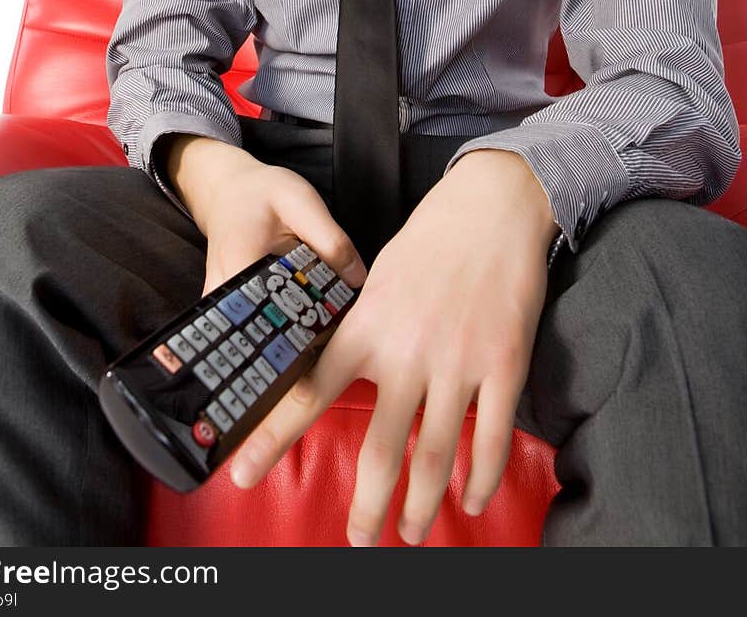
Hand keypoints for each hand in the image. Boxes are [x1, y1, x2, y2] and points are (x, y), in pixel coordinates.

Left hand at [228, 148, 554, 545]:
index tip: (243, 473)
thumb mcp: (377, 277)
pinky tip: (471, 500)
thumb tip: (335, 373)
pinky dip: (482, 478)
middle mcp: (408, 350)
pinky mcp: (503, 365)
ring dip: (421, 506)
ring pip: (436, 455)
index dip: (273, 437)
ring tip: (411, 533)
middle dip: (367, 505)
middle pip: (382, 448)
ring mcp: (458, 362)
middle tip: (356, 538)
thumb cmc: (431, 240)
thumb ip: (359, 329)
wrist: (492, 207)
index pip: (309, 391)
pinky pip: (493, 438)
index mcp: (367, 326)